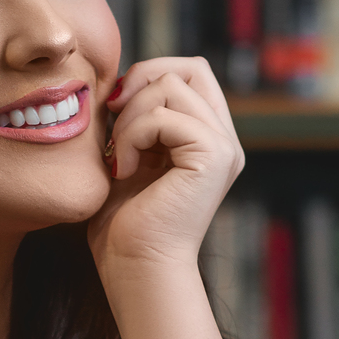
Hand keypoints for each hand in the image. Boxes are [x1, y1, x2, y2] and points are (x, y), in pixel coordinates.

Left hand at [88, 56, 242, 274]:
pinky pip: (163, 115)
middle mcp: (224, 140)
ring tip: (118, 157)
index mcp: (207, 139)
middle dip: (141, 84)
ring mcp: (224, 147)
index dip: (148, 76)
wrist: (135, 269)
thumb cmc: (123, 224)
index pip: (189, 72)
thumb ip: (135, 118)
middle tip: (114, 122)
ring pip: (171, 87)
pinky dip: (131, 136)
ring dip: (130, 118)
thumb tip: (121, 80)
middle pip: (189, 68)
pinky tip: (124, 170)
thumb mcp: (128, 156)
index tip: (115, 108)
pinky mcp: (214, 157)